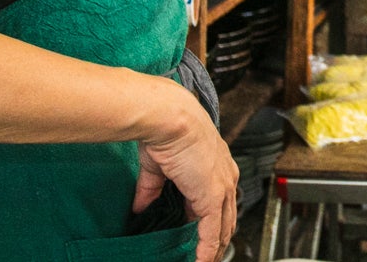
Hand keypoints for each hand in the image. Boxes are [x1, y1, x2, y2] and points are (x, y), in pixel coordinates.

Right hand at [133, 86, 238, 260]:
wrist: (169, 117)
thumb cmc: (166, 129)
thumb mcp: (158, 166)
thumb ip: (152, 188)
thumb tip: (140, 207)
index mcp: (217, 164)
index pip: (219, 202)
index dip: (210, 222)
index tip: (198, 236)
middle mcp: (226, 176)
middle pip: (227, 218)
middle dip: (217, 240)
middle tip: (205, 255)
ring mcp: (222, 187)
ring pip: (223, 228)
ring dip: (214, 248)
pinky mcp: (214, 197)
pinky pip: (212, 232)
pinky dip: (207, 250)